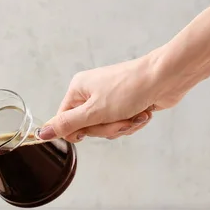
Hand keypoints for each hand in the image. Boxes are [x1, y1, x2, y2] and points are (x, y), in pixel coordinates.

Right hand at [38, 52, 187, 142]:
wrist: (167, 77)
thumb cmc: (130, 89)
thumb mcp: (94, 112)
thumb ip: (67, 124)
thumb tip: (42, 133)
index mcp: (78, 89)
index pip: (64, 120)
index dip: (77, 130)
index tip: (89, 132)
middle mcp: (91, 92)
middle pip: (88, 126)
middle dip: (107, 128)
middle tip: (120, 119)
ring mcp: (109, 98)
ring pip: (107, 127)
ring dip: (123, 126)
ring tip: (135, 114)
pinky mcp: (126, 103)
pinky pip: (122, 123)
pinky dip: (133, 122)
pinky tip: (143, 113)